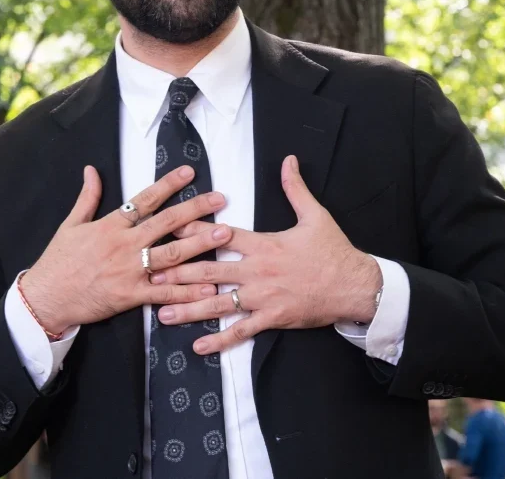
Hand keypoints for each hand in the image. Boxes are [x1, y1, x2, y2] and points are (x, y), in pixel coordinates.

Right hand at [20, 165, 233, 334]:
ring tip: (223, 233)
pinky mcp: (131, 296)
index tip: (190, 172)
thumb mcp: (70, 224)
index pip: (144, 200)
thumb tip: (92, 169)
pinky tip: (208, 286)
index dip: (168, 184)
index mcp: (111, 226)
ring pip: (171, 255)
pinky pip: (164, 292)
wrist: (45, 298)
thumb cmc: (58, 261)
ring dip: (199, 244)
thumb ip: (87, 197)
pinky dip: (187, 290)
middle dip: (195, 209)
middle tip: (220, 199)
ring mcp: (129, 271)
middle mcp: (124, 245)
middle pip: (165, 223)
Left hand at [150, 155, 382, 353]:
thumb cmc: (334, 251)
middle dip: (177, 273)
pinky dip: (220, 338)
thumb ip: (295, 188)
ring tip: (162, 313)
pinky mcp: (272, 318)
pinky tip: (199, 345)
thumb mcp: (316, 216)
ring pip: (219, 303)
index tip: (169, 228)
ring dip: (189, 308)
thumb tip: (289, 160)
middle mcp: (258, 271)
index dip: (193, 230)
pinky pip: (242, 330)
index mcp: (264, 244)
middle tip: (149, 275)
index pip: (221, 235)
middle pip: (210, 270)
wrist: (355, 286)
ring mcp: (263, 297)